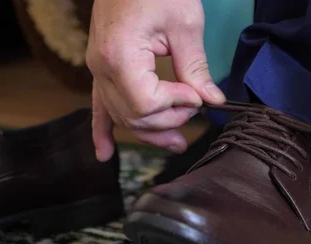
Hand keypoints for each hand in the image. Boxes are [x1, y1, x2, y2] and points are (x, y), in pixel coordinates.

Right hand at [86, 0, 225, 160]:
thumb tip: (211, 101)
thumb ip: (195, 68)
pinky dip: (102, 130)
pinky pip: (99, 106)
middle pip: (133, 115)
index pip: (147, 103)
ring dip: (149, 133)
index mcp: (120, 55)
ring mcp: (98, 69)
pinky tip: (104, 153)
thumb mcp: (185, 24)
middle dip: (168, 122)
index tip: (196, 94)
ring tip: (177, 143)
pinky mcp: (101, 68)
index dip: (176, 106)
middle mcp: (102, 67)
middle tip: (196, 112)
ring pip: (121, 116)